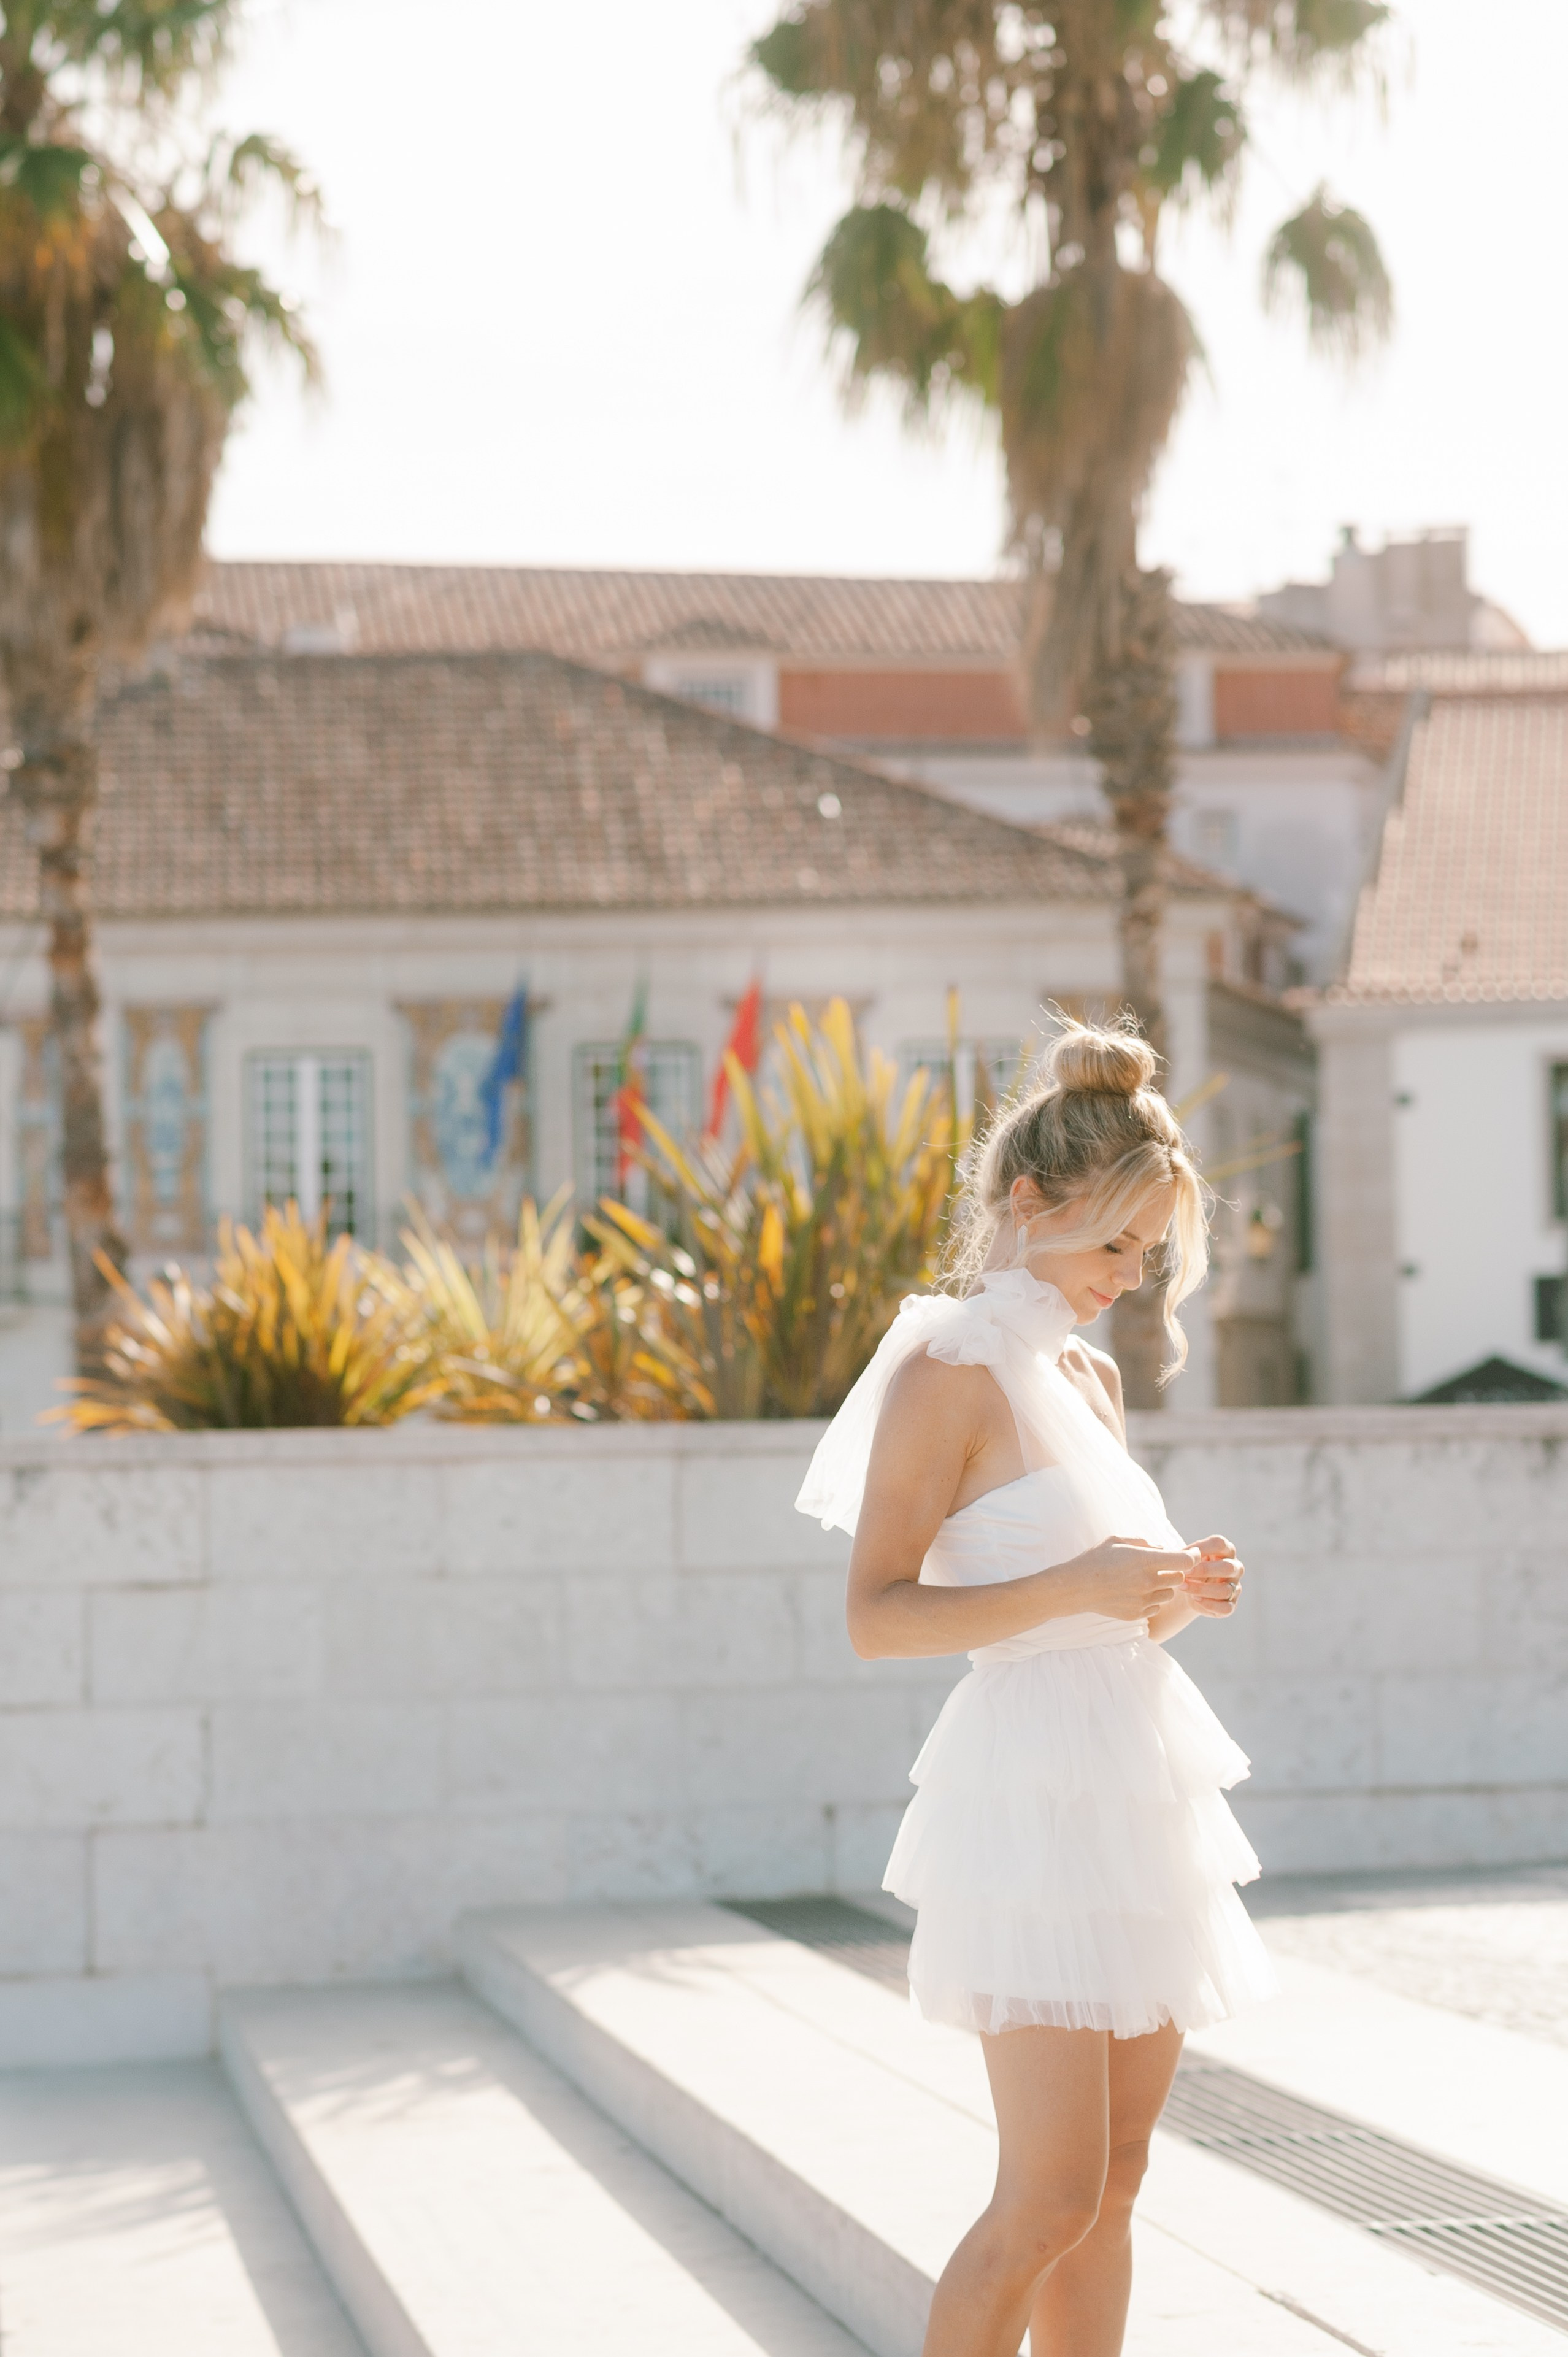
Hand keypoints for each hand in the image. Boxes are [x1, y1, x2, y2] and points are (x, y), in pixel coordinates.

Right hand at [1063, 1534, 1198, 1620]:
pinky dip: (1151, 1599)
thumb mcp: (1118, 1541)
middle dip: (1174, 1571)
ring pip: (1169, 1593)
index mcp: (1145, 1560)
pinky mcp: (1137, 1614)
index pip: (1184, 1561)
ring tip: (1144, 1580)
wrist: (1076, 1587)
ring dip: (1163, 1586)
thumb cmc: (1096, 1559)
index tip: (1190, 1554)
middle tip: (1161, 1566)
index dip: (1192, 1556)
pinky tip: (1135, 1592)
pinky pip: (1156, 1606)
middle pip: (1180, 1578)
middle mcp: (1148, 1582)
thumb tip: (1164, 1549)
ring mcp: (1143, 1600)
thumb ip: (1145, 1543)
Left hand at [1182, 1532, 1245, 1617]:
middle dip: (1203, 1570)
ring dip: (1201, 1589)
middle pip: (1227, 1567)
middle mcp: (1235, 1568)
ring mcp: (1235, 1587)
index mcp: (1226, 1550)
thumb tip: (1178, 1554)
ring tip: (1183, 1586)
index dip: (1201, 1548)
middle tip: (1184, 1572)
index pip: (1219, 1543)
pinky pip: (1225, 1607)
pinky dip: (1209, 1604)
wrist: (1192, 1590)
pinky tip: (1194, 1599)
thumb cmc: (1192, 1568)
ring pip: (1225, 1590)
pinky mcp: (1231, 1604)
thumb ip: (1186, 1555)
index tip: (1183, 1554)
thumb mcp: (1190, 1559)